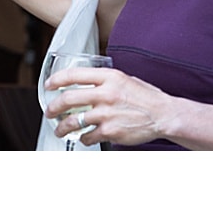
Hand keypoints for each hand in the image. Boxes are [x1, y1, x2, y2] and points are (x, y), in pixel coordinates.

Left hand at [44, 65, 170, 146]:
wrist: (164, 115)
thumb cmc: (145, 96)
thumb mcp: (123, 78)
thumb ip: (103, 80)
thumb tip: (83, 81)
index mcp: (108, 77)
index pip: (74, 75)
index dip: (56, 80)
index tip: (49, 85)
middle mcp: (105, 94)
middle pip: (68, 99)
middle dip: (53, 107)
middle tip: (49, 111)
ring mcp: (107, 114)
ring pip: (74, 121)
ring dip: (62, 127)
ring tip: (59, 129)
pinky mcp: (111, 131)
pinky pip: (88, 136)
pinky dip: (83, 138)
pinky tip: (84, 137)